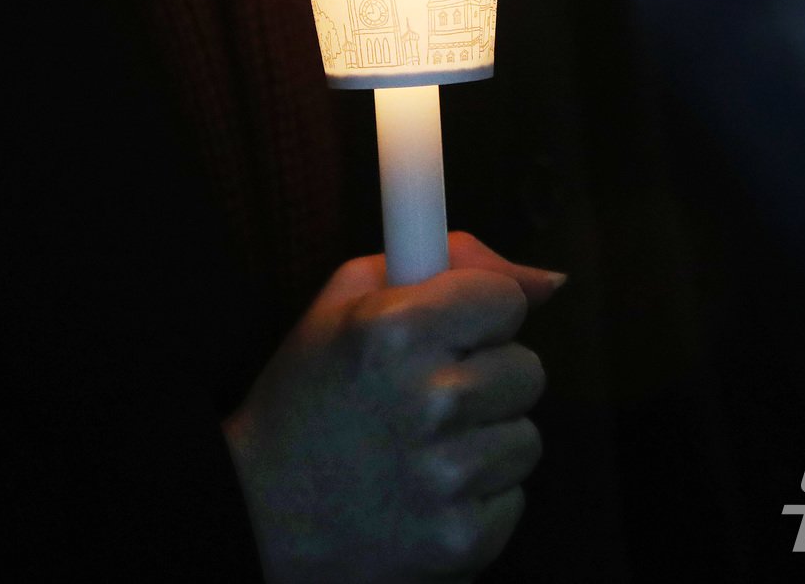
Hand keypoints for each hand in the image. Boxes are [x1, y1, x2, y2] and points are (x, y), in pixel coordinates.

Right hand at [224, 232, 563, 583]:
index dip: (481, 317)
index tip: (454, 335)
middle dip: (487, 380)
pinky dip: (477, 500)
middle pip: (528, 370)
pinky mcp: (462, 540)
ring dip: (484, 442)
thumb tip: (548, 282)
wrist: (257, 521)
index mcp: (395, 330)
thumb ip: (446, 264)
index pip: (507, 300)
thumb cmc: (306, 402)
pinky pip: (513, 498)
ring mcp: (448, 476)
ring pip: (526, 438)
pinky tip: (423, 497)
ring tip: (421, 452)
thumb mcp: (346, 305)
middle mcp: (428, 400)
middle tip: (427, 400)